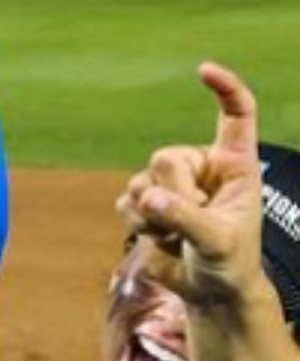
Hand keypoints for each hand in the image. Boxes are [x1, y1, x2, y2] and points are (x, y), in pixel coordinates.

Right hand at [116, 63, 273, 312]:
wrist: (210, 289)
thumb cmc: (230, 260)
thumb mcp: (218, 240)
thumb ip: (185, 217)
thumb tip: (146, 197)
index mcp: (234, 162)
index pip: (235, 114)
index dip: (224, 89)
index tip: (203, 71)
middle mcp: (202, 167)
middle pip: (166, 158)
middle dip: (171, 194)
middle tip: (189, 220)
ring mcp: (171, 185)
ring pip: (140, 181)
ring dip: (152, 216)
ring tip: (175, 235)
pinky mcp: (146, 205)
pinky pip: (125, 203)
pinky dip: (138, 225)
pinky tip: (159, 238)